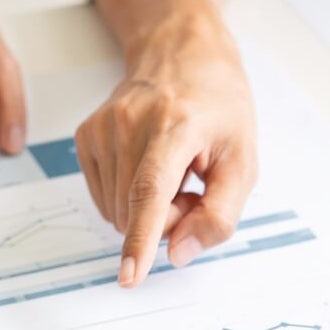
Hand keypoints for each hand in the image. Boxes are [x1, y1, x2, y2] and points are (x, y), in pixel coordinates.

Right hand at [75, 8, 256, 286]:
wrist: (182, 55)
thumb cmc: (217, 108)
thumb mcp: (243, 159)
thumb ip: (219, 214)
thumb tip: (178, 254)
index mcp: (176, 125)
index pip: (150, 191)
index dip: (142, 238)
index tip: (130, 274)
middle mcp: (131, 123)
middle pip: (135, 211)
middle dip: (165, 218)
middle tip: (191, 186)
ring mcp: (102, 128)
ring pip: (116, 211)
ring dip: (145, 208)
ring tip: (170, 171)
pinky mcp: (86, 136)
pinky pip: (104, 198)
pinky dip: (127, 197)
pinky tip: (146, 166)